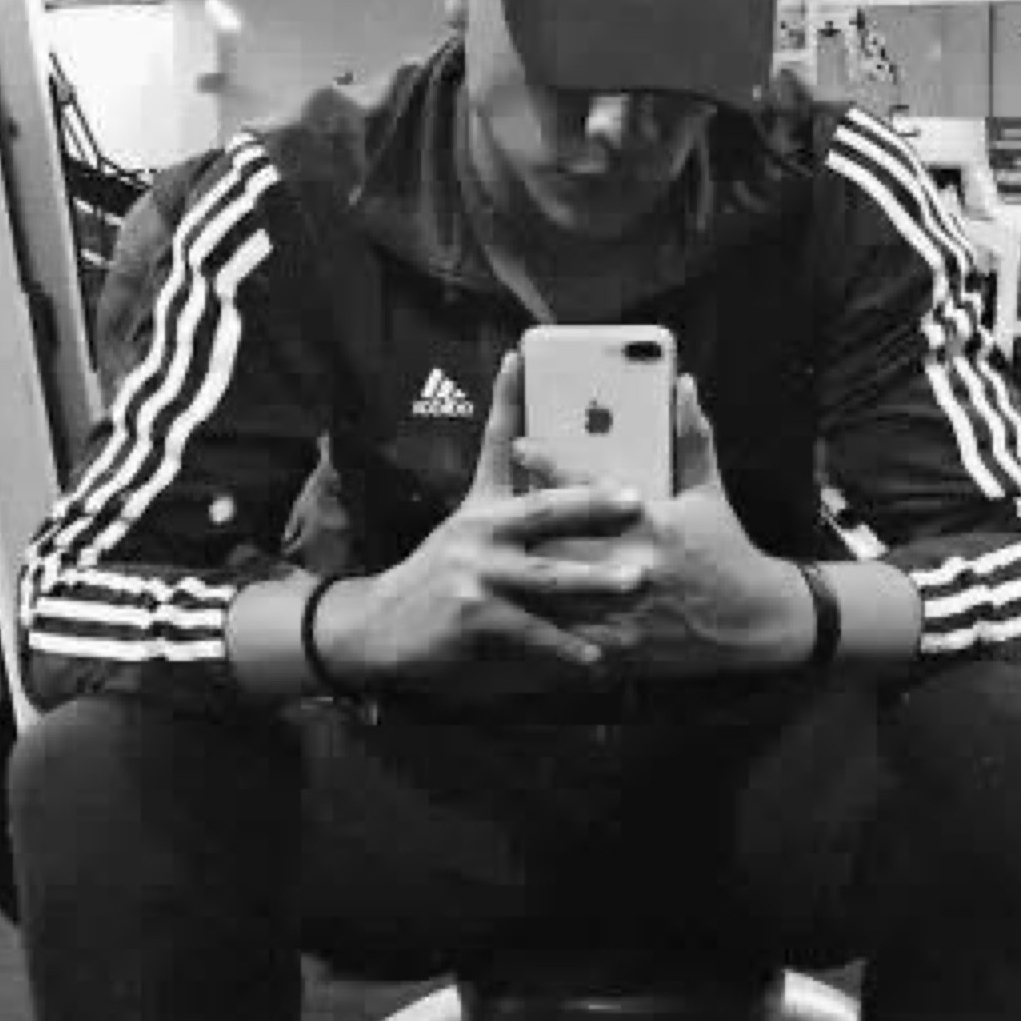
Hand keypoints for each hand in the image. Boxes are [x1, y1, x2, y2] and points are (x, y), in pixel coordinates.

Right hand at [315, 352, 648, 699]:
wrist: (382, 626)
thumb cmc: (439, 570)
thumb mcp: (467, 518)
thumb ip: (502, 473)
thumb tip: (522, 411)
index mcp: (484, 506)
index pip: (502, 445)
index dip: (511, 401)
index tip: (528, 363)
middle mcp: (478, 534)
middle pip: (541, 512)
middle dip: (592, 505)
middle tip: (638, 503)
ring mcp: (475, 576)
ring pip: (546, 578)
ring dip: (593, 581)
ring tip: (635, 581)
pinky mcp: (473, 620)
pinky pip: (531, 633)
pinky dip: (566, 647)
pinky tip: (598, 657)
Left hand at [515, 375, 813, 677]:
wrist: (753, 622)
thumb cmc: (728, 551)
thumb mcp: (710, 494)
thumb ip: (690, 440)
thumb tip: (682, 387)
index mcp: (654, 523)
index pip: (592, 489)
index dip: (551, 465)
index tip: (520, 447)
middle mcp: (636, 565)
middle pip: (562, 543)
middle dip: (522, 528)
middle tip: (487, 511)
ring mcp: (626, 610)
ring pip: (558, 595)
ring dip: (522, 580)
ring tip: (489, 563)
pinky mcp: (623, 644)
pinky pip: (570, 636)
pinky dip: (541, 626)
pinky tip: (512, 617)